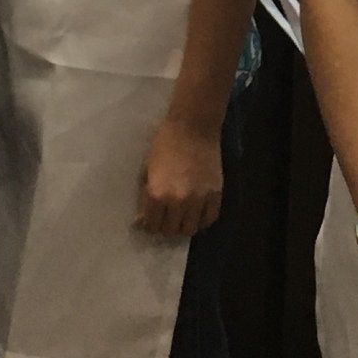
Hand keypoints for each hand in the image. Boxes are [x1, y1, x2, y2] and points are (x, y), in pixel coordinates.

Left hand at [134, 115, 224, 239]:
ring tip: (181, 217)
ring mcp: (199, 199)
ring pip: (190, 229)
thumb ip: (146, 197)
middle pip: (170, 230)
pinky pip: (209, 219)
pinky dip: (202, 220)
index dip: (149, 224)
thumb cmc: (164, 144)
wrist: (192, 127)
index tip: (150, 220)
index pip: (151, 225)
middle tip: (165, 218)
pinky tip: (196, 214)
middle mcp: (178, 202)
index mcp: (157, 194)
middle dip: (165, 226)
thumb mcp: (148, 170)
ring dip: (183, 226)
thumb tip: (141, 220)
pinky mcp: (215, 194)